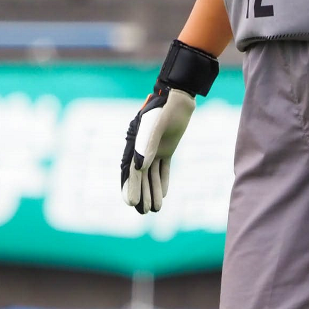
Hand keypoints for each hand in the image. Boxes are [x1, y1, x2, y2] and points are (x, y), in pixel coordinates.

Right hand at [121, 39, 219, 213]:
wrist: (178, 96)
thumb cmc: (164, 108)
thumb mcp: (155, 126)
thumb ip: (147, 145)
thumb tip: (139, 168)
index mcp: (135, 143)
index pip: (131, 170)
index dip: (130, 187)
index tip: (131, 203)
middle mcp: (142, 148)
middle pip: (140, 176)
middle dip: (141, 194)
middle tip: (143, 212)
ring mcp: (154, 148)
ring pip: (152, 175)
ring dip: (153, 191)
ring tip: (155, 210)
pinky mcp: (166, 148)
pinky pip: (163, 168)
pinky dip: (163, 181)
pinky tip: (164, 195)